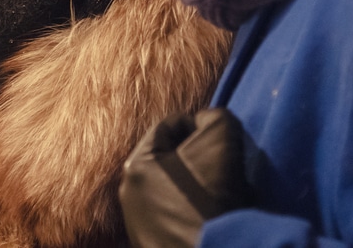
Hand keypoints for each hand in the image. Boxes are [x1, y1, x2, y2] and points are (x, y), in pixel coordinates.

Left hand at [119, 108, 247, 247]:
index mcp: (135, 166)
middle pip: (170, 159)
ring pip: (173, 190)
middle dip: (197, 158)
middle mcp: (128, 195)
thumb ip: (213, 117)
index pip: (169, 126)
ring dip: (197, 186)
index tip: (222, 140)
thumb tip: (206, 121)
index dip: (199, 126)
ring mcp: (138, 226)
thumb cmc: (212, 195)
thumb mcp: (221, 136)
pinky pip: (177, 217)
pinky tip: (214, 217)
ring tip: (222, 195)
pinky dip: (195, 213)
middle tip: (223, 167)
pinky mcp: (152, 247)